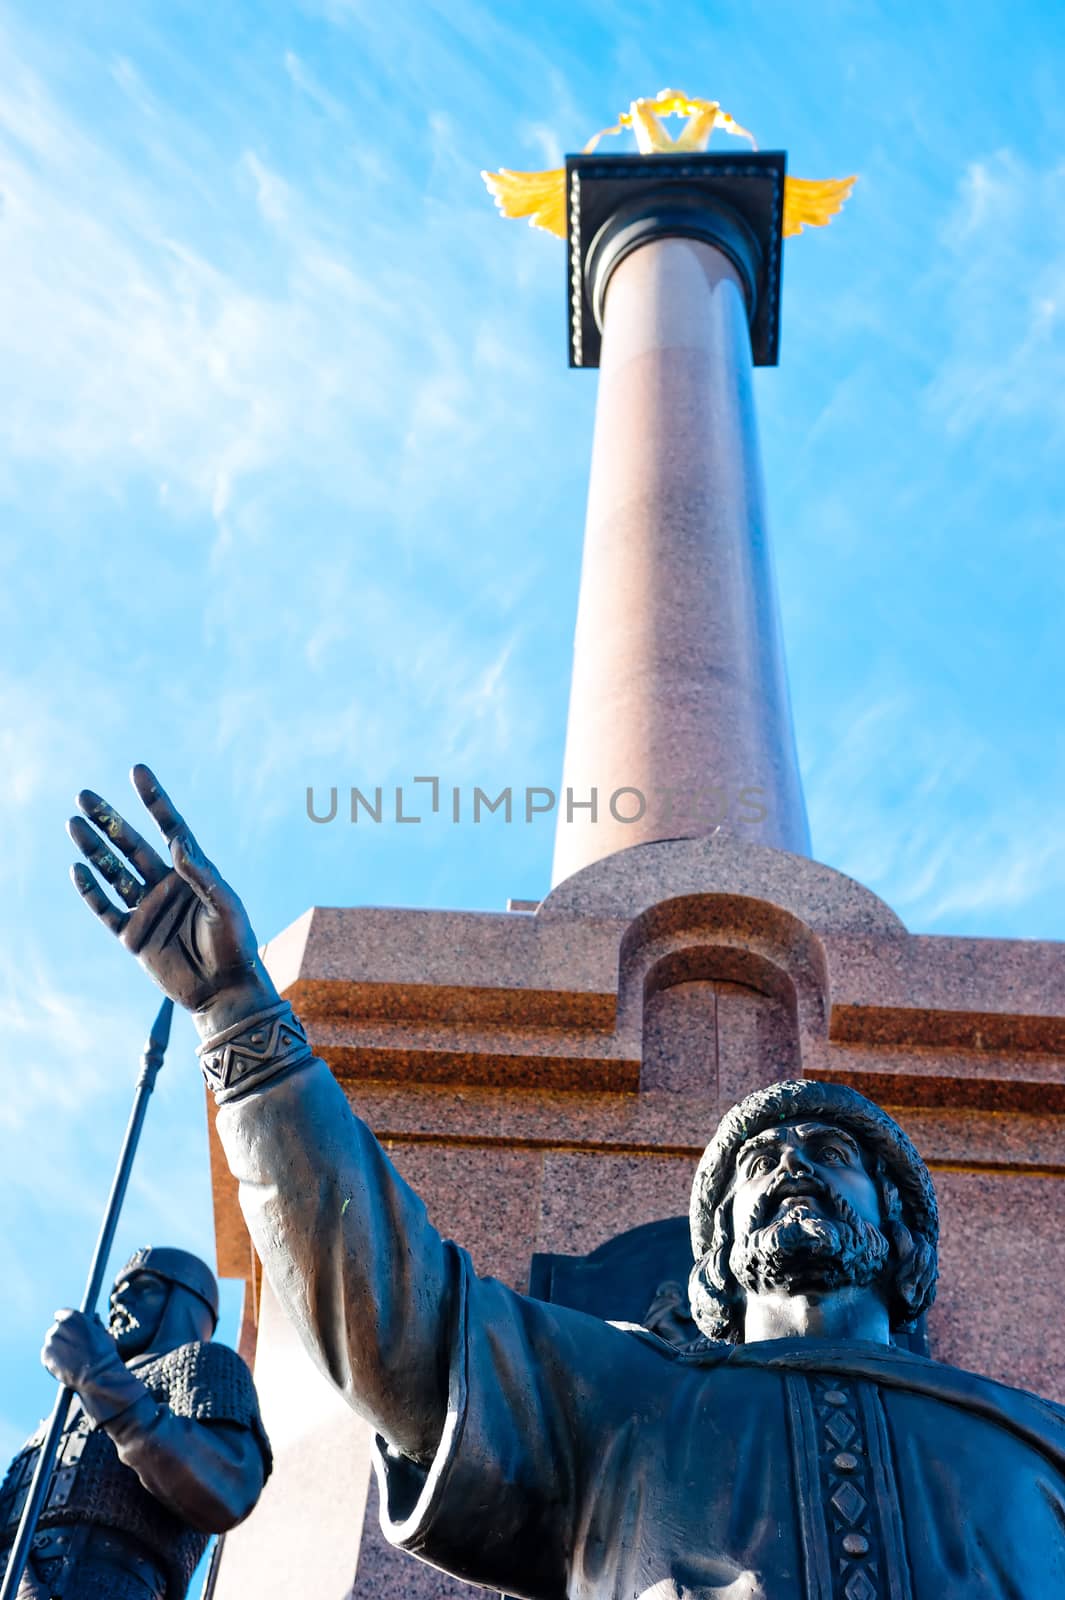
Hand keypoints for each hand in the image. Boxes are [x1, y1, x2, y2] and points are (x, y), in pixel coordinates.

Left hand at [41, 1309, 150, 1425]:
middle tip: (72, 1349)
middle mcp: (60, 1325)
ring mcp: (52, 1340)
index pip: (62, 1314)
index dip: (65, 1322)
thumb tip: (94, 1317)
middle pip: (56, 1329)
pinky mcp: (46, 1355)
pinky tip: (64, 1366)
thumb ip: (95, 1324)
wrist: (96, 1374)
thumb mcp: (104, 1333)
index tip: (67, 1329)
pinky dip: (53, 1360)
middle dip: (62, 1337)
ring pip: (51, 1343)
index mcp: (74, 1316)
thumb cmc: (104, 1354)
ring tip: (69, 1360)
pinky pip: (47, 1356)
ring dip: (57, 1349)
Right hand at [69, 765, 277, 1036]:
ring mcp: (147, 909)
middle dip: (109, 820)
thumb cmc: (236, 946)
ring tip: (72, 823)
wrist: (225, 991)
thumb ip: (202, 875)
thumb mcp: (224, 906)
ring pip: (113, 872)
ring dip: (93, 849)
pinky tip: (77, 868)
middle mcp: (166, 885)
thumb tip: (178, 841)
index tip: (137, 771)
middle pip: (132, 845)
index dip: (153, 800)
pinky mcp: (133, 935)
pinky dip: (90, 890)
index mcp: (193, 872)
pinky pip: (106, 909)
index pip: (170, 827)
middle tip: (85, 794)